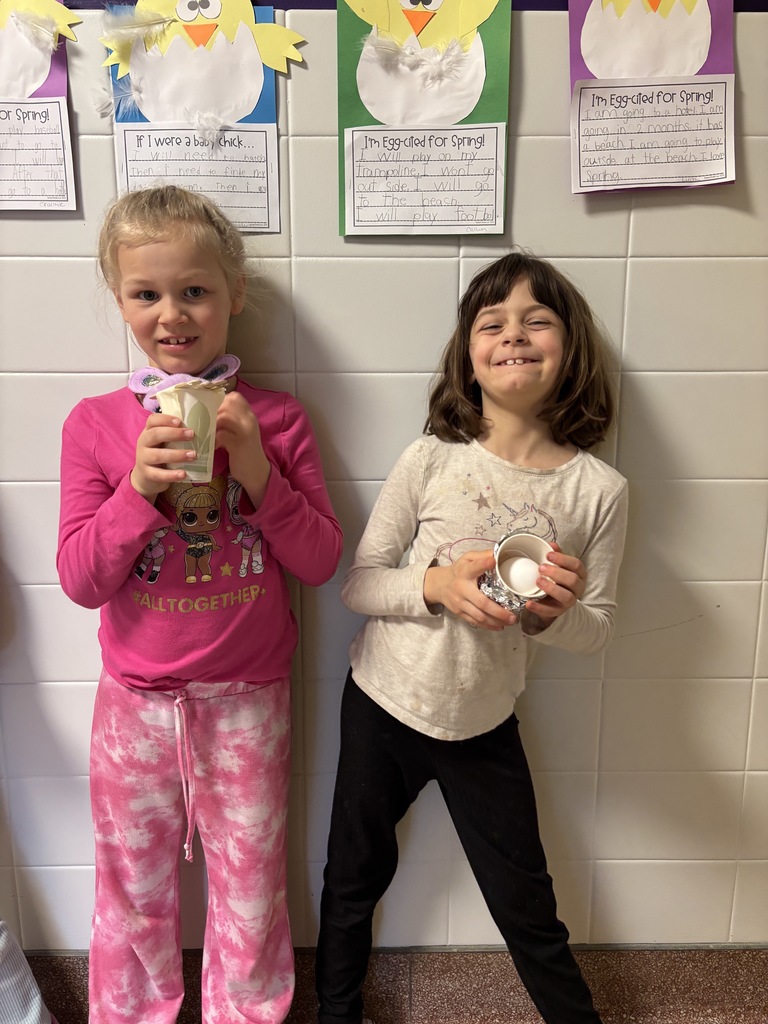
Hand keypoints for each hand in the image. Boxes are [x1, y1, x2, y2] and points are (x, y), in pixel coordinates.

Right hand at [131, 413, 195, 501]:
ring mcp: (143, 459)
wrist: (146, 476)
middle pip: (155, 434)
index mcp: (148, 432)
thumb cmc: (161, 454)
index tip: (179, 421)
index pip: (152, 420)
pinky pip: (158, 474)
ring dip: (176, 455)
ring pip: (157, 455)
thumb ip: (177, 435)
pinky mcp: (147, 474)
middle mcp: (143, 443)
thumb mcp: (165, 442)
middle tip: (191, 434)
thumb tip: (206, 431)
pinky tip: (183, 474)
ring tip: (193, 455)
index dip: (165, 419)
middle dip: (174, 434)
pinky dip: (171, 475)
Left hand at [216, 392, 270, 507]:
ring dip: (211, 425)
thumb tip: (206, 412)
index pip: (235, 397)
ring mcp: (246, 431)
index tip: (211, 411)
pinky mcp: (239, 444)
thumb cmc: (244, 452)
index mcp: (249, 415)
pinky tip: (214, 446)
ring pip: (224, 417)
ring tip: (207, 434)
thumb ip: (230, 421)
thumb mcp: (240, 432)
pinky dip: (214, 439)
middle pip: (228, 404)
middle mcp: (249, 420)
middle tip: (205, 423)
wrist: (257, 473)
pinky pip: (222, 434)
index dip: (220, 401)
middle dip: (212, 412)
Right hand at [424, 549, 517, 631]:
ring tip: (510, 622)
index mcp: (464, 572)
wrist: (438, 585)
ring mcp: (460, 603)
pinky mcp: (459, 612)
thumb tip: (499, 553)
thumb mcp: (467, 558)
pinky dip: (488, 626)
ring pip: (479, 616)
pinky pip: (475, 622)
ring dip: (496, 621)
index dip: (484, 564)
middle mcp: (462, 588)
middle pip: (481, 603)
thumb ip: (482, 555)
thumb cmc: (458, 570)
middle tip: (513, 616)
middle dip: (498, 611)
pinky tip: (499, 626)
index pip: (474, 567)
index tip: (494, 561)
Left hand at [522, 543, 585, 627]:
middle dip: (557, 573)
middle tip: (541, 568)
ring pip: (567, 597)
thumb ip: (556, 555)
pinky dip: (539, 608)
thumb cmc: (558, 579)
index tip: (548, 555)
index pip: (577, 565)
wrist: (554, 600)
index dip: (563, 559)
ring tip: (538, 581)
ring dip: (551, 588)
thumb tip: (550, 544)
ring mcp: (570, 601)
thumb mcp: (559, 566)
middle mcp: (578, 588)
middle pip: (573, 580)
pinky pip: (551, 612)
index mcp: (580, 574)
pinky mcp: (559, 612)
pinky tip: (529, 602)